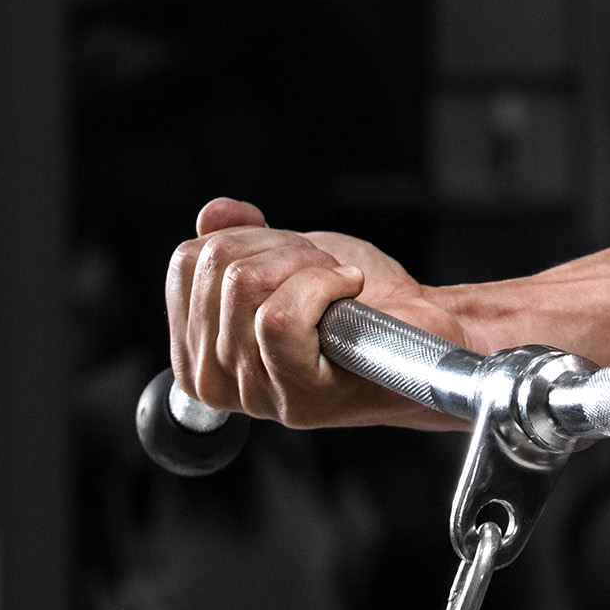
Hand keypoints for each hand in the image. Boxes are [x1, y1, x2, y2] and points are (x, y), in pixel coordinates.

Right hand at [166, 198, 472, 428]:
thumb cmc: (356, 301)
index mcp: (196, 349)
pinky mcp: (297, 396)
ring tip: (337, 286)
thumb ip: (238, 237)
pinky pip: (279, 316)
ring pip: (248, 284)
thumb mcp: (286, 255)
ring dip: (310, 265)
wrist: (421, 330)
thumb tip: (212, 214)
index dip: (251, 238)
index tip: (292, 260)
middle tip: (324, 272)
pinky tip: (349, 293)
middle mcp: (213, 380)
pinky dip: (326, 285)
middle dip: (285, 249)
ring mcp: (254, 394)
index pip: (188, 260)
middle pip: (220, 267)